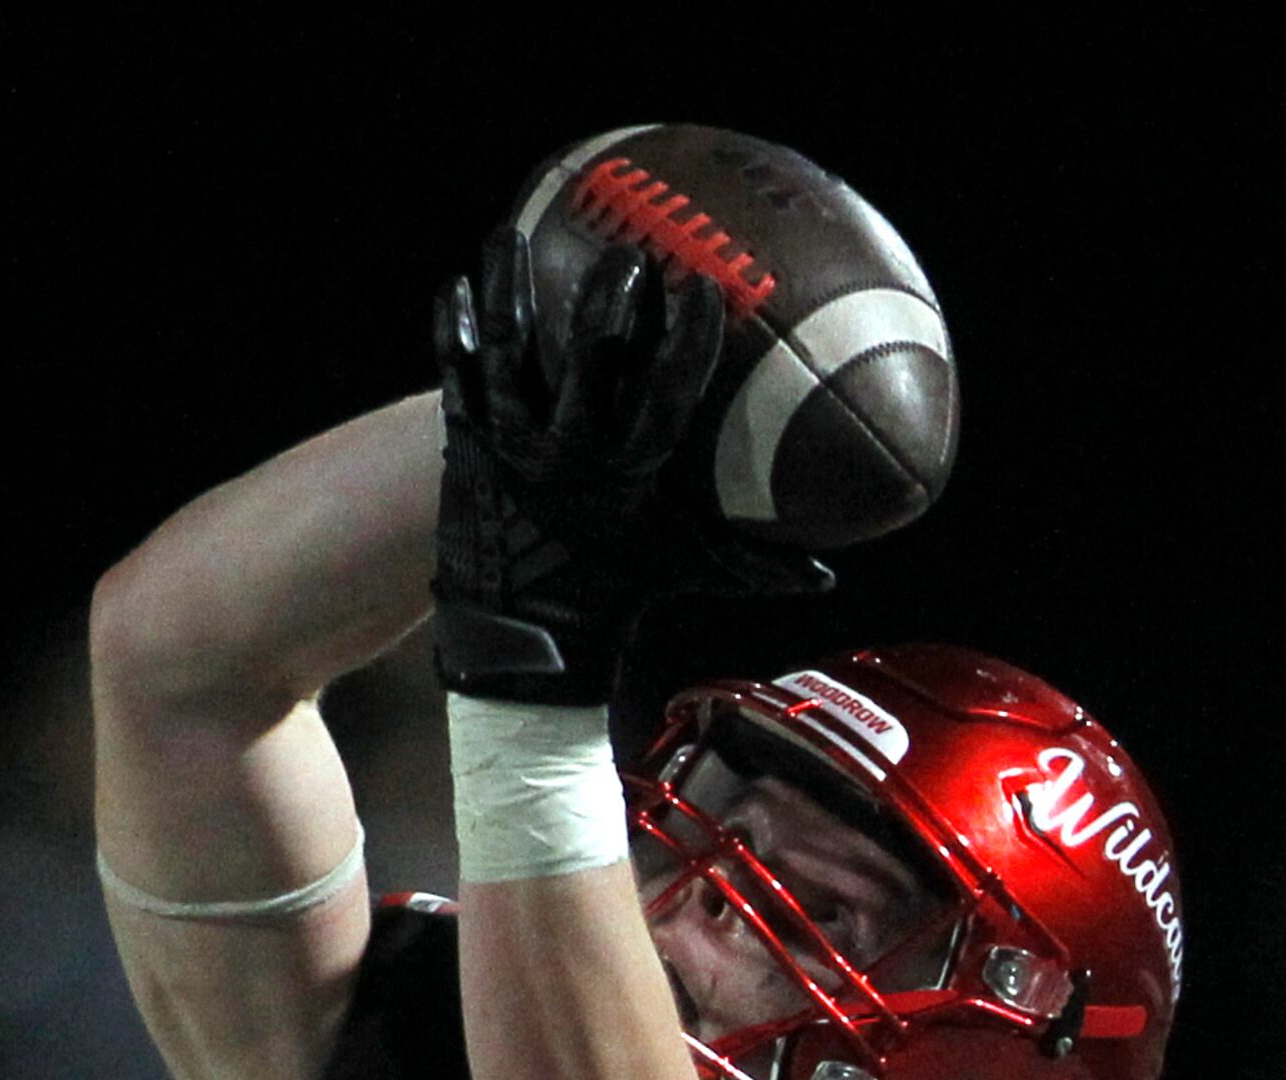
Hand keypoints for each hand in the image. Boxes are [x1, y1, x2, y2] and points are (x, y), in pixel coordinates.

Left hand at [431, 228, 830, 704]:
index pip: (666, 394)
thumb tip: (831, 573)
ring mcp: (514, 446)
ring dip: (509, 289)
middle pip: (591, 355)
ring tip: (511, 233)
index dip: (688, 340)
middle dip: (610, 296)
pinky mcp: (468, 448)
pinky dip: (454, 332)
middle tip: (628, 251)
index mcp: (629, 475)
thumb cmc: (614, 595)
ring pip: (510, 350)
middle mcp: (570, 453)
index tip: (708, 286)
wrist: (522, 641)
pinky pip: (456, 378)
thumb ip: (759, 566)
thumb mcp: (688, 573)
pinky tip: (455, 286)